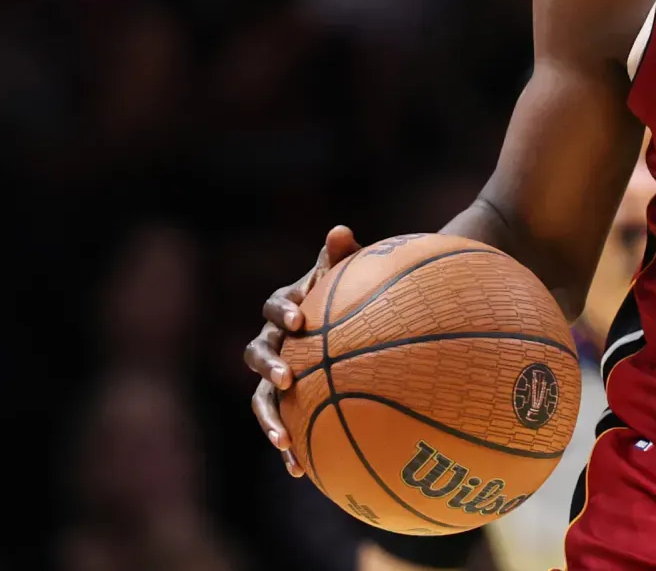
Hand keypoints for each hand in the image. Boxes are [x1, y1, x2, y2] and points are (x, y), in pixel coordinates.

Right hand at [243, 225, 359, 475]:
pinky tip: (300, 472)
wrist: (352, 325)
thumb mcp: (349, 276)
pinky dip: (288, 447)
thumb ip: (342, 257)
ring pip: (261, 399)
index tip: (300, 320)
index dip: (283, 311)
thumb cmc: (350, 297)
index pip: (276, 306)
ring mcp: (274, 376)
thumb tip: (340, 230)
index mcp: (287, 310)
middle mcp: (272, 343)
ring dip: (269, 419)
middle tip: (286, 378)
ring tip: (283, 440)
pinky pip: (282, 425)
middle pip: (256, 353)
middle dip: (268, 367)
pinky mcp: (286, 405)